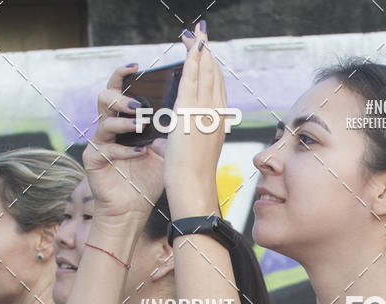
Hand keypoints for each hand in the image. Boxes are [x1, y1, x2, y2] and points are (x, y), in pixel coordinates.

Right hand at [84, 65, 165, 226]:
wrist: (134, 209)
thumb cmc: (148, 180)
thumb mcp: (165, 151)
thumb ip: (169, 130)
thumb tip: (184, 107)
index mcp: (125, 120)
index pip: (121, 90)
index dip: (125, 75)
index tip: (138, 67)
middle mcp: (109, 128)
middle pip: (105, 98)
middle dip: (122, 97)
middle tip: (139, 104)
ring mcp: (100, 143)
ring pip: (104, 121)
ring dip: (124, 122)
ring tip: (140, 125)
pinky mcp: (94, 160)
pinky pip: (106, 149)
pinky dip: (124, 150)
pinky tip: (140, 153)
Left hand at [163, 24, 224, 215]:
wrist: (194, 188)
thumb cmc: (191, 179)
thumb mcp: (190, 154)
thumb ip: (184, 142)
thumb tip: (169, 139)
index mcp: (216, 123)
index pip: (215, 88)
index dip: (209, 69)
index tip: (203, 54)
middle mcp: (215, 114)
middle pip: (213, 76)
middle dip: (206, 53)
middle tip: (200, 33)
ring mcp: (205, 112)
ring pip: (205, 73)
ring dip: (200, 50)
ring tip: (196, 32)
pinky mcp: (191, 112)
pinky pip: (193, 78)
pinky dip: (193, 59)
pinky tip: (191, 45)